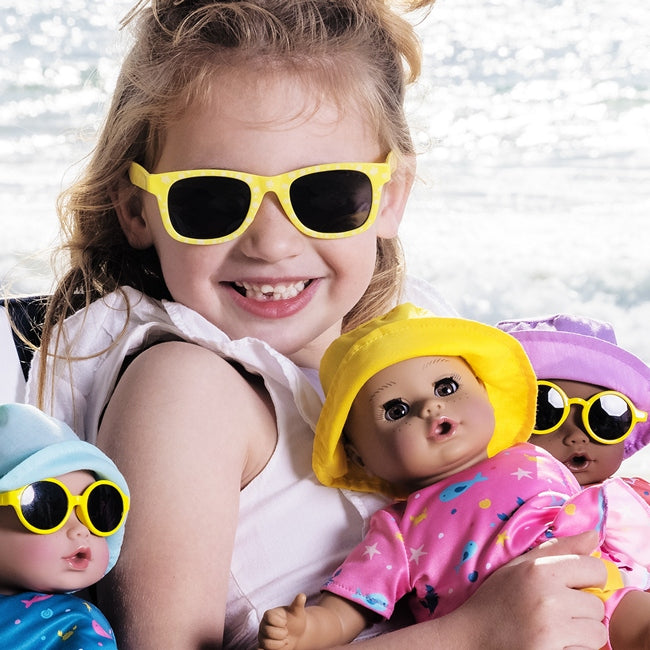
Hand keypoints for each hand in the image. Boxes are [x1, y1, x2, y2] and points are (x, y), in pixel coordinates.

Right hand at [259, 593, 307, 649]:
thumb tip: (302, 595)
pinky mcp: (263, 647)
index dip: (280, 622)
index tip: (286, 621)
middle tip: (287, 632)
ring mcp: (263, 637)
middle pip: (269, 632)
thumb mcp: (298, 612)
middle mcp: (263, 625)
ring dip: (280, 644)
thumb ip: (298, 604)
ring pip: (266, 644)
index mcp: (269, 614)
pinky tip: (272, 649)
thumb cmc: (296, 620)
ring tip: (285, 640)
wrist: (296, 633)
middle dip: (282, 634)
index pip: (270, 617)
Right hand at [459, 531, 607, 649]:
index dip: (590, 579)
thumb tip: (593, 535)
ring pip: (596, 633)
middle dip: (582, 611)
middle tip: (555, 613)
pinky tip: (551, 645)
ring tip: (554, 630)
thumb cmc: (496, 600)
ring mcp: (552, 630)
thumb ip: (558, 549)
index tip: (576, 587)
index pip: (596, 569)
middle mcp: (548, 598)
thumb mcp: (519, 566)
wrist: (471, 639)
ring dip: (581, 634)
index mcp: (539, 571)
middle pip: (597, 605)